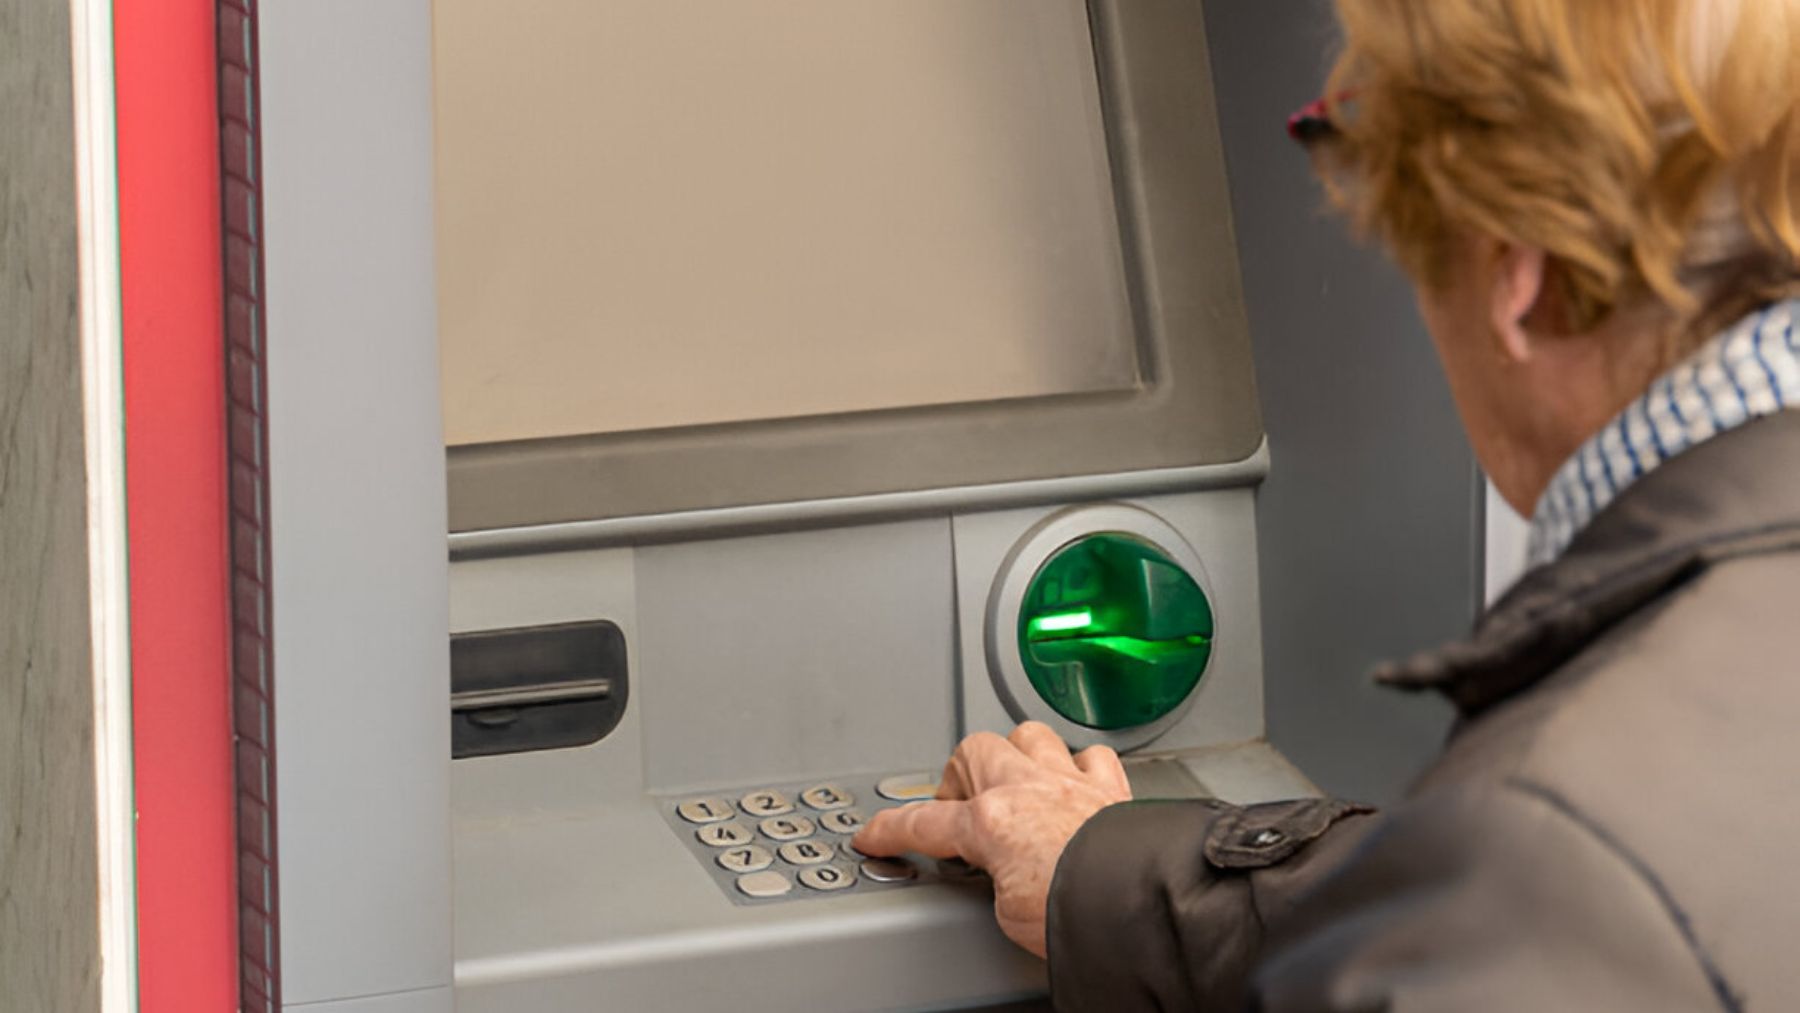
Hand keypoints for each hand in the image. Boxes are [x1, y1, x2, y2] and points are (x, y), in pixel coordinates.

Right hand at [852, 721, 1131, 957]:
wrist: (1142, 905)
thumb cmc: (1081, 913)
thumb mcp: (1007, 913)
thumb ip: (994, 880)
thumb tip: (1004, 877)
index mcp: (990, 823)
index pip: (923, 823)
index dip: (890, 830)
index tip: (873, 834)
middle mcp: (1027, 789)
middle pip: (972, 751)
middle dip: (959, 775)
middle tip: (959, 805)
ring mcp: (1071, 783)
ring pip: (1029, 736)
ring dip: (1016, 754)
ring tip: (1012, 779)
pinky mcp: (1112, 790)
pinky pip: (1092, 756)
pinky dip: (1080, 765)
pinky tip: (1076, 779)